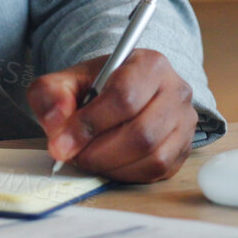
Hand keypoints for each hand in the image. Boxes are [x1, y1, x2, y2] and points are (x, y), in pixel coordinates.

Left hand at [28, 49, 196, 182]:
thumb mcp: (67, 81)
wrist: (120, 91)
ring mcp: (185, 122)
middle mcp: (176, 90)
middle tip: (72, 155)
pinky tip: (108, 163)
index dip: (89, 124)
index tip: (62, 141)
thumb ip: (52, 94)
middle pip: (142, 133)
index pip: (125, 97)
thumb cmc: (97, 86)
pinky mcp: (183, 148)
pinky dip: (126, 173)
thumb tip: (55, 122)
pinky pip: (157, 171)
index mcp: (150, 64)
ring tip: (88, 157)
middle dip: (99, 152)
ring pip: (153, 156)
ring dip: (111, 165)